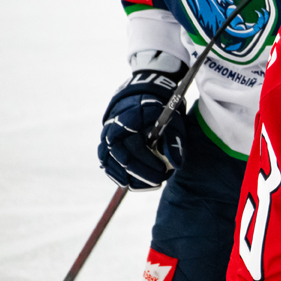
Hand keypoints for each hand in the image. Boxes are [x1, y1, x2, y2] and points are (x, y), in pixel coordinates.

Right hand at [98, 71, 185, 190]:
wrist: (143, 96)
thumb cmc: (161, 112)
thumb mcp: (174, 122)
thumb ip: (175, 141)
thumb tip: (176, 164)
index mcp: (133, 116)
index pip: (136, 145)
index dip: (148, 161)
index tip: (164, 171)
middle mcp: (115, 125)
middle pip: (122, 155)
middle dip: (141, 172)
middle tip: (159, 180)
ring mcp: (106, 134)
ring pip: (111, 161)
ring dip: (129, 177)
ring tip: (148, 184)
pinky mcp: (104, 143)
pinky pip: (106, 162)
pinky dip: (117, 175)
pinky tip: (131, 183)